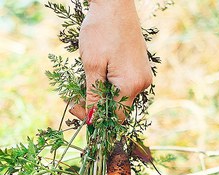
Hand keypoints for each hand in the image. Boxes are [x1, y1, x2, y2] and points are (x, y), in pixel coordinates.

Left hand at [70, 0, 151, 122]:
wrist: (116, 6)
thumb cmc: (102, 31)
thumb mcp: (92, 64)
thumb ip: (93, 93)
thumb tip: (92, 117)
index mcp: (131, 85)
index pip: (115, 116)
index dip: (95, 118)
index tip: (75, 109)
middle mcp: (142, 84)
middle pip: (118, 108)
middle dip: (96, 105)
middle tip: (74, 97)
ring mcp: (143, 76)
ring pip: (120, 97)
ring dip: (102, 94)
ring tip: (83, 81)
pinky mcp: (140, 68)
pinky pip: (125, 85)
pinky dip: (110, 85)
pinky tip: (97, 74)